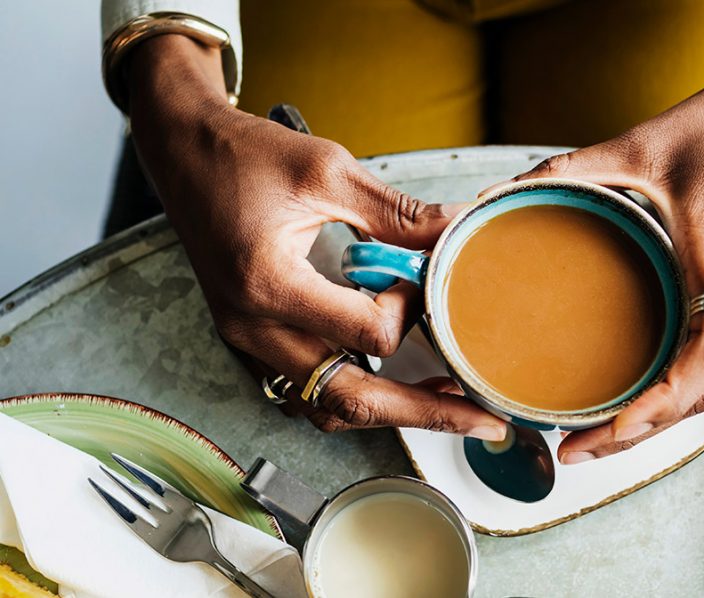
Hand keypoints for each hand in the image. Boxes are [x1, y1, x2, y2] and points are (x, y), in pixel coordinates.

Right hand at [125, 35, 506, 439]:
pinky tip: (393, 378)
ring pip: (328, 406)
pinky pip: (308, 389)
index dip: (410, 309)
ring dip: (390, 410)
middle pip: (351, 400)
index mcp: (269, 285)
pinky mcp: (253, 339)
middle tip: (485, 421)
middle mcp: (253, 328)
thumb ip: (398, 212)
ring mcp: (248, 341)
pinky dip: (355, 394)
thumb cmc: (245, 154)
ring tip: (447, 402)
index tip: (417, 274)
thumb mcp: (328, 170)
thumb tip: (459, 229)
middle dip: (426, 413)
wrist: (182, 152)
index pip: (367, 335)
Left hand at [486, 14, 703, 461]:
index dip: (663, 401)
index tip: (613, 430)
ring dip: (662, 411)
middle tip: (574, 448)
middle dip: (642, 429)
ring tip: (600, 429)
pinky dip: (683, 379)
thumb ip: (567, 172)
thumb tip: (496, 195)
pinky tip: (643, 384)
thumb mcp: (639, 144)